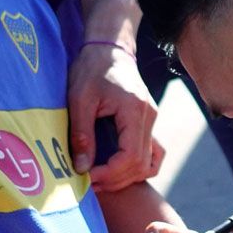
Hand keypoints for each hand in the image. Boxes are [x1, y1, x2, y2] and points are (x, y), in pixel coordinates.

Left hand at [67, 43, 160, 191]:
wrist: (109, 48)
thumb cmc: (92, 69)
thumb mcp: (79, 99)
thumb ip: (81, 134)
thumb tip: (81, 168)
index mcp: (135, 111)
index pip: (131, 157)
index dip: (110, 174)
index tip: (87, 177)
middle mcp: (150, 117)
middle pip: (141, 165)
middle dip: (115, 180)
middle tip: (89, 183)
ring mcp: (152, 120)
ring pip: (150, 163)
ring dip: (126, 177)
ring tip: (101, 180)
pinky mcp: (148, 122)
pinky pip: (153, 154)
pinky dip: (138, 168)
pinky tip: (117, 171)